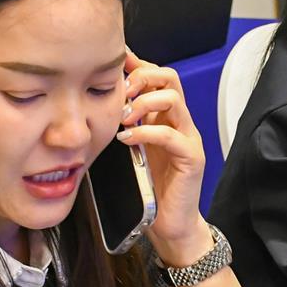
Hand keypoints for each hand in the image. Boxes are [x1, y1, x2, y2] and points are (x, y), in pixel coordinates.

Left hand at [119, 53, 206, 263]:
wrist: (171, 224)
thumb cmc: (149, 188)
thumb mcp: (131, 149)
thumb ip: (122, 125)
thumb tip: (94, 104)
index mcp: (165, 116)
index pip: (156, 75)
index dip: (135, 63)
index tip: (111, 62)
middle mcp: (180, 121)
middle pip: (169, 77)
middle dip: (142, 77)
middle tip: (120, 92)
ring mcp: (188, 138)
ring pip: (173, 99)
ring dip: (144, 102)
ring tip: (123, 117)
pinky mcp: (192, 158)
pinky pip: (171, 135)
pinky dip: (146, 132)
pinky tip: (127, 139)